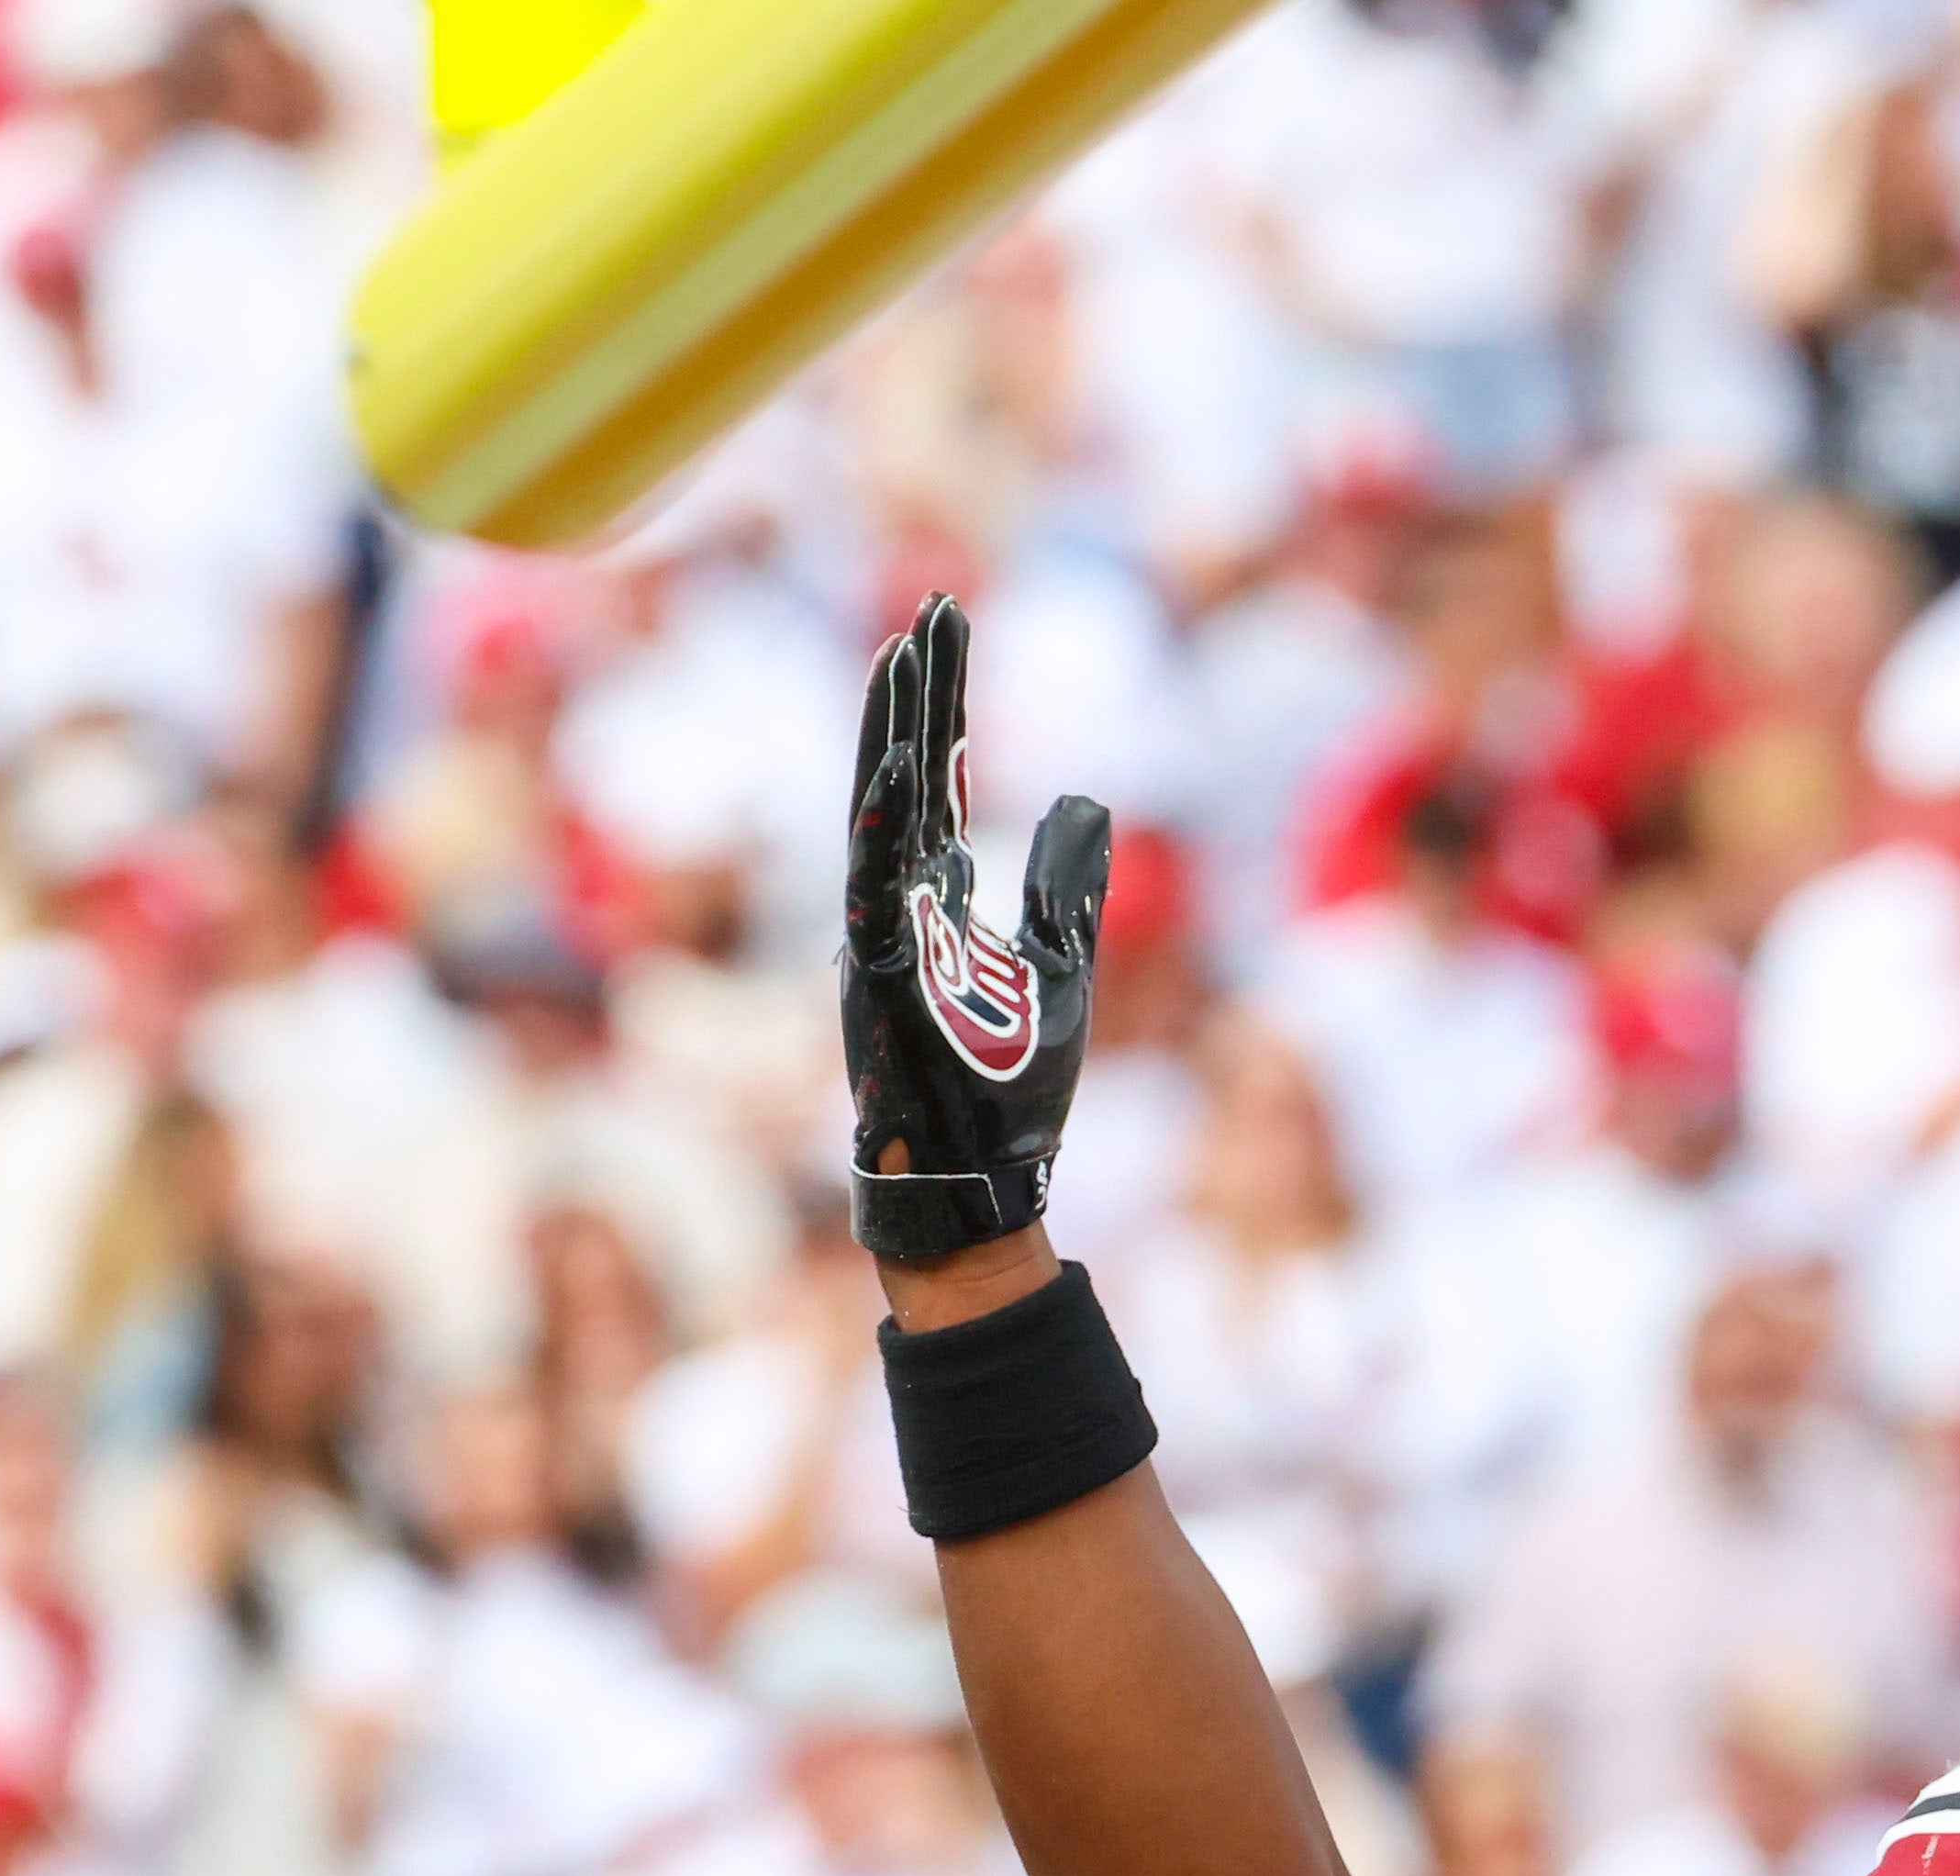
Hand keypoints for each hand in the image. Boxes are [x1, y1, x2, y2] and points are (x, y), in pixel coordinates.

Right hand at [841, 592, 1110, 1263]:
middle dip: (920, 691)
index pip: (938, 775)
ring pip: (880, 812)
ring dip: (891, 731)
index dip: (943, 701)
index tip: (947, 624)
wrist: (981, 1183)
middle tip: (934, 608)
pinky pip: (875, 886)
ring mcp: (881, 934)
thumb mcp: (1062, 966)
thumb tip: (1084, 798)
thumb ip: (1066, 884)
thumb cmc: (1011, 1088)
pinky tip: (903, 757)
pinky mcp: (879, 974)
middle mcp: (898, 903)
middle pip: (906, 772)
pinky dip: (886, 822)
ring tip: (904, 652)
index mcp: (936, 897)